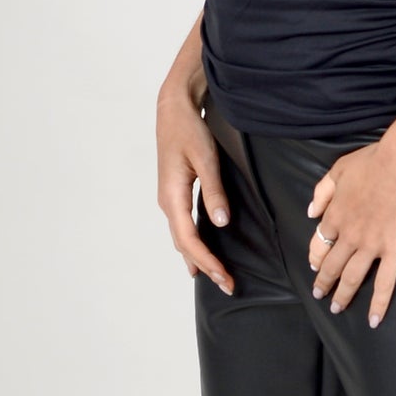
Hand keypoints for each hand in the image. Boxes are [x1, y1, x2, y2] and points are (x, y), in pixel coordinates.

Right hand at [155, 86, 234, 295]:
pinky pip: (182, 226)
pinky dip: (193, 243)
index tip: (225, 278)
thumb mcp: (205, 158)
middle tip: (228, 285)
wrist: (173, 109)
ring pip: (182, 237)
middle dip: (205, 266)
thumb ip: (213, 191)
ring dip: (199, 257)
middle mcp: (167, 202)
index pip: (189, 240)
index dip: (208, 262)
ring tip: (216, 276)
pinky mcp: (174, 193)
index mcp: (172, 197)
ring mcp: (168, 198)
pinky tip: (201, 251)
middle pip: (184, 245)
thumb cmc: (189, 130)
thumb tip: (220, 224)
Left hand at [304, 140, 395, 327]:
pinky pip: (384, 282)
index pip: (319, 243)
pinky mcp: (394, 250)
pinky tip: (374, 320)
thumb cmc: (373, 161)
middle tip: (319, 295)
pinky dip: (378, 303)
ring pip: (352, 277)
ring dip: (342, 295)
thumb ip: (322, 191)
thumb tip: (310, 213)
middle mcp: (349, 235)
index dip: (315, 257)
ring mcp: (371, 245)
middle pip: (332, 265)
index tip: (314, 266)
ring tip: (336, 308)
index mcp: (336, 214)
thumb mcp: (339, 168)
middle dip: (324, 282)